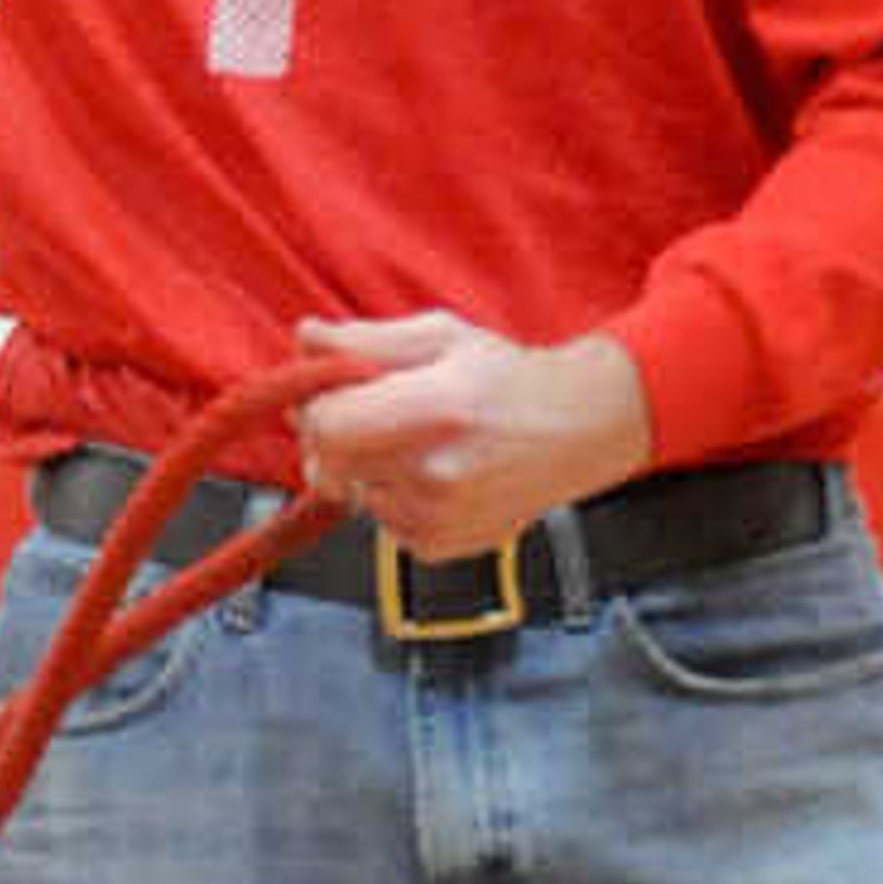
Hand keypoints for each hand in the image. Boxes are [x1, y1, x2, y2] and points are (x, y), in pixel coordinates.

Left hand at [291, 313, 653, 550]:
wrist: (576, 431)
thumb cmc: (507, 380)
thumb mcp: (439, 337)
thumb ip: (365, 341)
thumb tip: (306, 338)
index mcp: (437, 409)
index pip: (327, 426)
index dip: (317, 409)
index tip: (333, 395)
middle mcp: (437, 473)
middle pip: (328, 464)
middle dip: (334, 437)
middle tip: (371, 413)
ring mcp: (437, 518)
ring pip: (351, 492)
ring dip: (364, 467)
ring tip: (417, 442)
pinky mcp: (436, 546)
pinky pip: (378, 520)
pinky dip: (390, 495)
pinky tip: (431, 472)